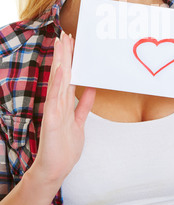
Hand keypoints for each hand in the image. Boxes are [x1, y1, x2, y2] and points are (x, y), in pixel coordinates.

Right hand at [31, 31, 95, 185]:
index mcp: (64, 103)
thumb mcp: (78, 122)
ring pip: (58, 81)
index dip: (70, 59)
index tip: (72, 42)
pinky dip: (58, 84)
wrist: (53, 170)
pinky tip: (61, 69)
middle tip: (66, 34)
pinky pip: (55, 100)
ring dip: (61, 62)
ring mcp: (53, 111)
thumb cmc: (64, 147)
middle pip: (62, 74)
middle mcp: (57, 104)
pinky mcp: (51, 121)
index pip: (68, 76)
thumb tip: (90, 88)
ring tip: (62, 43)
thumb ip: (83, 105)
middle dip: (65, 54)